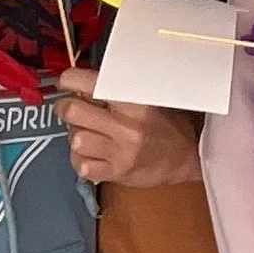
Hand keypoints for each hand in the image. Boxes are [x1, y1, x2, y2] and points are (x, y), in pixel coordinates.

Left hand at [56, 67, 201, 186]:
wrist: (187, 157)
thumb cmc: (168, 124)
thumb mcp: (150, 99)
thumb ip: (120, 92)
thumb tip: (84, 84)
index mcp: (136, 103)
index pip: (95, 84)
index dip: (72, 79)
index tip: (67, 80)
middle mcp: (126, 127)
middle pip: (74, 111)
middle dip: (66, 107)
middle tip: (70, 107)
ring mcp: (120, 152)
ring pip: (75, 139)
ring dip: (75, 135)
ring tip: (86, 132)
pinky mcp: (115, 173)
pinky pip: (81, 166)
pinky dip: (81, 159)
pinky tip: (91, 153)